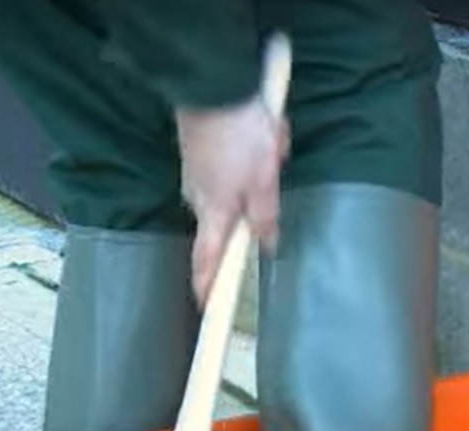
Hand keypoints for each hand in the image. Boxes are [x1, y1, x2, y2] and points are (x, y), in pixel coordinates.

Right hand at [175, 98, 288, 302]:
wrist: (214, 84)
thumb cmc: (241, 137)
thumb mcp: (264, 180)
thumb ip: (265, 216)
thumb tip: (266, 245)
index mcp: (214, 212)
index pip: (206, 261)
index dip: (207, 287)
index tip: (207, 308)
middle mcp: (197, 197)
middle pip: (224, 221)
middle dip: (253, 204)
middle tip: (273, 163)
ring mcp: (196, 173)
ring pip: (233, 188)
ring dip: (256, 170)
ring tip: (273, 140)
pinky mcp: (200, 151)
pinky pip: (233, 163)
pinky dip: (251, 152)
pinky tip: (264, 129)